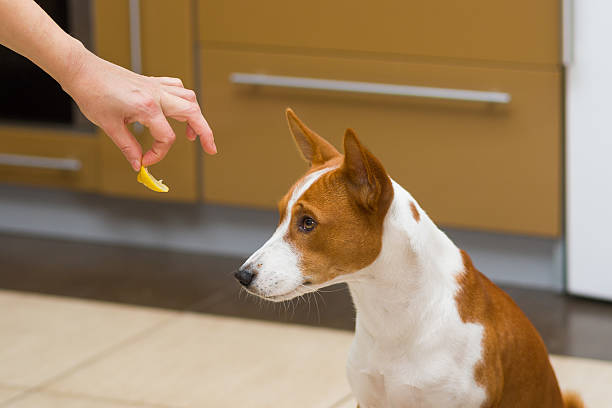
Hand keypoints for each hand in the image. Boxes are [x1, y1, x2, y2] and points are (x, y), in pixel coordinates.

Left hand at [62, 46, 215, 170]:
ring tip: (192, 134)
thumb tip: (138, 163)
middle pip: (192, 114)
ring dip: (196, 115)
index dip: (158, 154)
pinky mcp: (151, 82)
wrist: (81, 70)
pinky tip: (177, 110)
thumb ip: (128, 147)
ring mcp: (155, 86)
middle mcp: (156, 95)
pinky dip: (183, 99)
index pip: (166, 137)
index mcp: (146, 107)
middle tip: (210, 149)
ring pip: (188, 98)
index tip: (144, 161)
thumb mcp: (109, 126)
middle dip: (205, 133)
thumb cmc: (92, 94)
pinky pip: (176, 87)